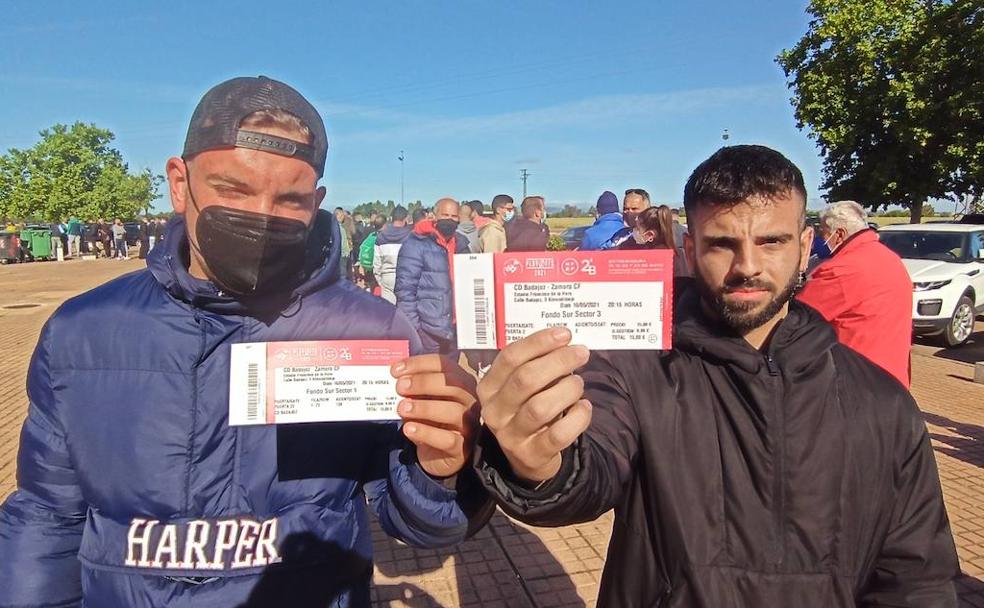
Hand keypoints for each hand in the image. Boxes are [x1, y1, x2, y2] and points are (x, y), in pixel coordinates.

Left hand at [391, 354, 479, 478]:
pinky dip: (426, 433)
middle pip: (453, 384)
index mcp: (459, 382)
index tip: (396, 370)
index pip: (443, 365)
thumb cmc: (430, 422)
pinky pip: (448, 439)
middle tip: (400, 387)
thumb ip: (413, 390)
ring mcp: (469, 424)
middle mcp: (469, 400)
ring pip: (453, 411)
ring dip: (425, 407)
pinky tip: (408, 429)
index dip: (419, 364)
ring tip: (402, 408)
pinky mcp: (462, 448)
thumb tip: (398, 381)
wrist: (438, 456)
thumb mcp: (421, 402)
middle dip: (423, 383)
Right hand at [478, 327, 591, 483]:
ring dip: (568, 390)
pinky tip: (584, 407)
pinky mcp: (531, 454)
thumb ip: (537, 365)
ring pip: (541, 406)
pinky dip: (577, 417)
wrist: (527, 458)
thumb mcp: (523, 388)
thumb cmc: (528, 410)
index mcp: (489, 387)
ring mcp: (511, 435)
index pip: (510, 357)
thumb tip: (564, 343)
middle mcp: (494, 410)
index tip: (564, 334)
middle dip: (558, 361)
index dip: (539, 342)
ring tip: (579, 384)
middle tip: (581, 353)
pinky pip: (558, 434)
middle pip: (525, 379)